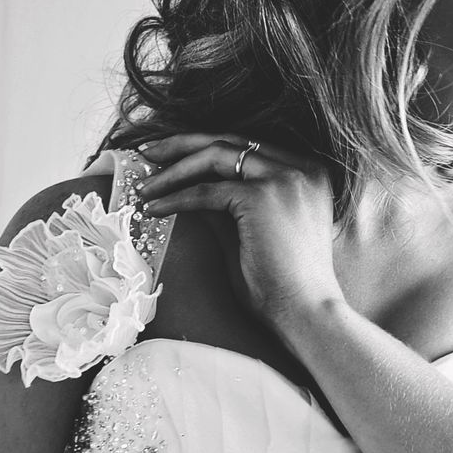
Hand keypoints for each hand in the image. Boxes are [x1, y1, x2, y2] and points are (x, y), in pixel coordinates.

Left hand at [135, 134, 344, 333]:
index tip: (171, 155)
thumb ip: (227, 205)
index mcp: (307, 173)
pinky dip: (176, 198)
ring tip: (145, 187)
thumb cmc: (283, 284)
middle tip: (148, 154)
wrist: (306, 312)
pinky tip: (155, 209)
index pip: (247, 146)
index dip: (204, 145)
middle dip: (182, 144)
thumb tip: (188, 188)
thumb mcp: (251, 231)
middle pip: (231, 140)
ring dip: (174, 170)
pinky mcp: (262, 196)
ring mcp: (284, 178)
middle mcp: (301, 167)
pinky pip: (207, 191)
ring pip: (216, 156)